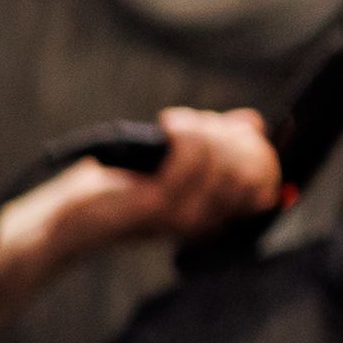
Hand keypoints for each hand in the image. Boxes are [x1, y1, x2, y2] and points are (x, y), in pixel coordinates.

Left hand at [90, 105, 283, 240]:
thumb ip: (217, 145)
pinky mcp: (162, 206)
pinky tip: (167, 124)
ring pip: (220, 159)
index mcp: (220, 213)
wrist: (76, 216)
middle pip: (249, 165)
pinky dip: (183, 131)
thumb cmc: (124, 186)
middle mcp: (211, 219)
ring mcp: (188, 215)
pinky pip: (190, 160)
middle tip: (196, 123)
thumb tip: (254, 124)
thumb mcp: (178, 161)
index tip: (233, 126)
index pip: (267, 178)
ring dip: (201, 128)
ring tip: (175, 123)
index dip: (257, 146)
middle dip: (227, 133)